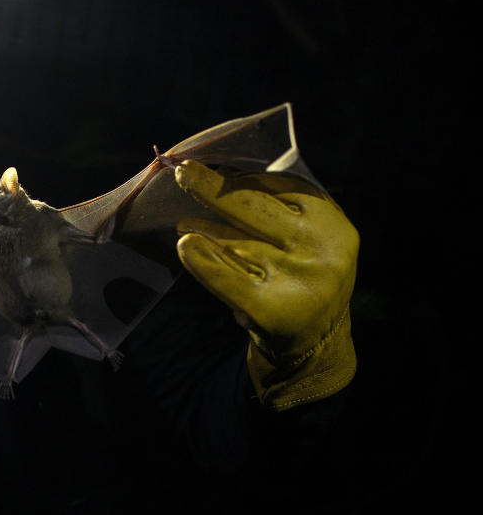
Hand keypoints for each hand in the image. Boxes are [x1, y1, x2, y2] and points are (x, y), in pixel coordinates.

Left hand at [174, 161, 358, 409]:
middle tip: (182, 173)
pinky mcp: (272, 310)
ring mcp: (299, 281)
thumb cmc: (302, 278)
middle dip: (215, 188)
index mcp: (332, 224)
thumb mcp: (306, 240)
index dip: (243, 177)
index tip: (216, 168)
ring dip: (205, 227)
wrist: (317, 347)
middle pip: (256, 210)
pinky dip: (204, 261)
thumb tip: (219, 174)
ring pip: (238, 243)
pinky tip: (185, 245)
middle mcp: (321, 251)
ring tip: (183, 221)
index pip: (282, 189)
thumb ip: (276, 209)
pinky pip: (229, 279)